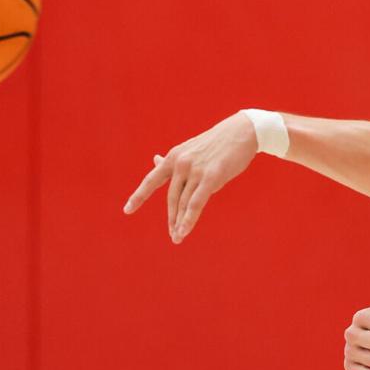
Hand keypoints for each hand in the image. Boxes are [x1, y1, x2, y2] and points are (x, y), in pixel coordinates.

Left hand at [122, 113, 258, 243]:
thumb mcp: (190, 149)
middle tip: (172, 234)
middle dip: (171, 218)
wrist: (242, 132)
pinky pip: (196, 203)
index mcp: (173, 157)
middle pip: (172, 198)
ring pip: (184, 203)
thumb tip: (155, 160)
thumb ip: (173, 160)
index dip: (139, 196)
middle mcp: (180, 164)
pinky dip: (189, 219)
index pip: (151, 180)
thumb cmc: (217, 143)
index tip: (127, 210)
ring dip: (180, 223)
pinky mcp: (211, 177)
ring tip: (178, 237)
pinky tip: (184, 231)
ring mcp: (195, 170)